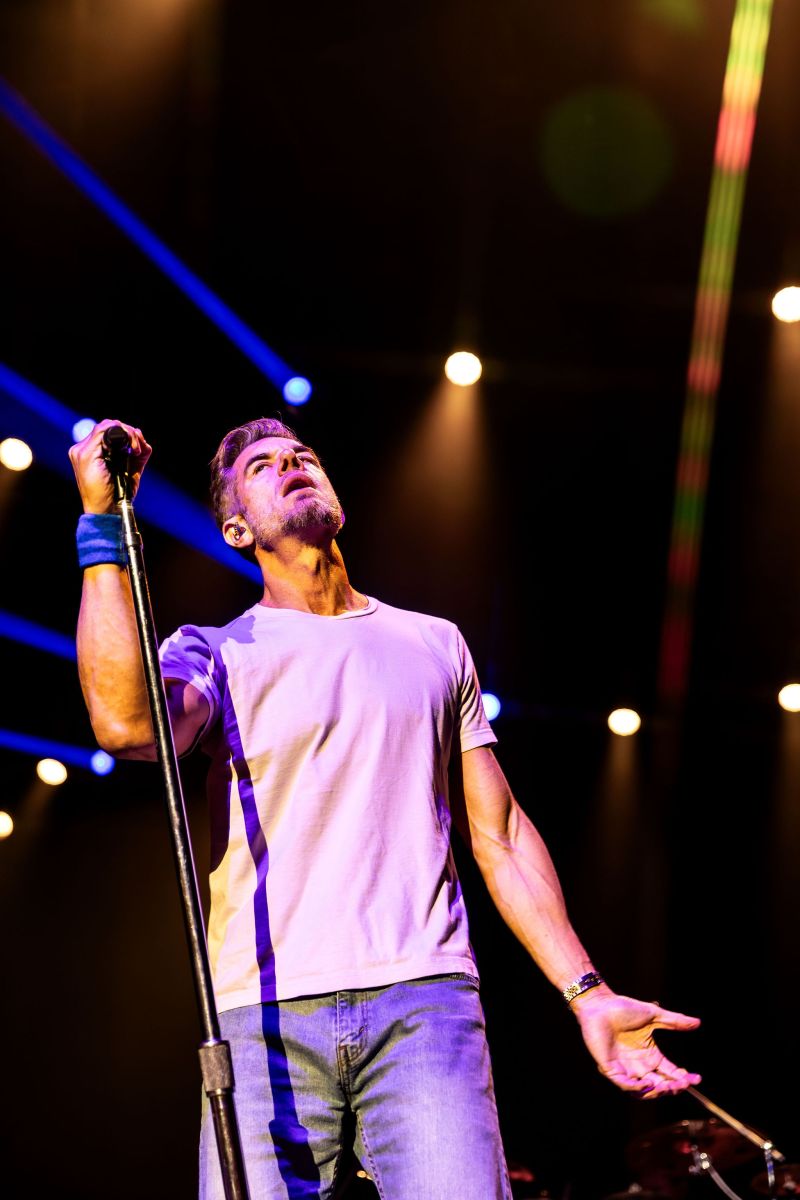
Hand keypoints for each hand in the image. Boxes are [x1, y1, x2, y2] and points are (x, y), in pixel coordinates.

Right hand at [69, 419, 151, 513]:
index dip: (126, 433)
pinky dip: (124, 435)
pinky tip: (133, 449)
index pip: (106, 431)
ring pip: (107, 425)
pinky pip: (105, 431)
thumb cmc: (117, 495)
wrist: (106, 511)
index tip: (138, 447)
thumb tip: (144, 443)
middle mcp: (81, 450)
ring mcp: (81, 451)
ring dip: (128, 433)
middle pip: (107, 426)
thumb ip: (135, 456)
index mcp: (89, 453)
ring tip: (137, 449)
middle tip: (139, 448)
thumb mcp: (129, 471)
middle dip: (129, 432)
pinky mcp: (86, 455)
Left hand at [571, 988, 700, 1097]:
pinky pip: (625, 1085)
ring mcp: (625, 1068)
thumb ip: (674, 1021)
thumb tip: (698, 1022)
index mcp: (651, 1055)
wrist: (600, 1004)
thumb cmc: (623, 1008)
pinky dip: (637, 1087)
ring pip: (644, 1090)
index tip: (697, 1078)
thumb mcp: (653, 1015)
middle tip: (683, 1084)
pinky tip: (648, 1083)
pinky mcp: (611, 1069)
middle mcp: (640, 1065)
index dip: (684, 1078)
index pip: (670, 1072)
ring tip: (668, 1086)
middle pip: (660, 1084)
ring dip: (657, 1091)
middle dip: (673, 1087)